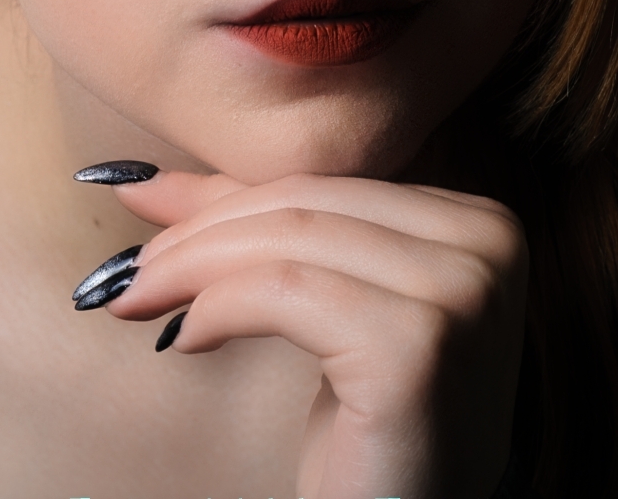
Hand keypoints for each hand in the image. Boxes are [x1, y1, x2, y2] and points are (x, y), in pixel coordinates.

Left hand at [93, 168, 526, 498]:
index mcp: (481, 223)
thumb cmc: (373, 438)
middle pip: (310, 205)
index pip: (329, 186)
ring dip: (192, 267)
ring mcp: (463, 293)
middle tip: (127, 271)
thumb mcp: (320, 313)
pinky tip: (185, 339)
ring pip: (293, 241)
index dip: (227, 202)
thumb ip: (253, 234)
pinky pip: (288, 293)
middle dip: (199, 231)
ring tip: (138, 300)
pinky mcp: (418, 345)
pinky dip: (218, 307)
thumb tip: (140, 180)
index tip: (143, 214)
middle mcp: (490, 245)